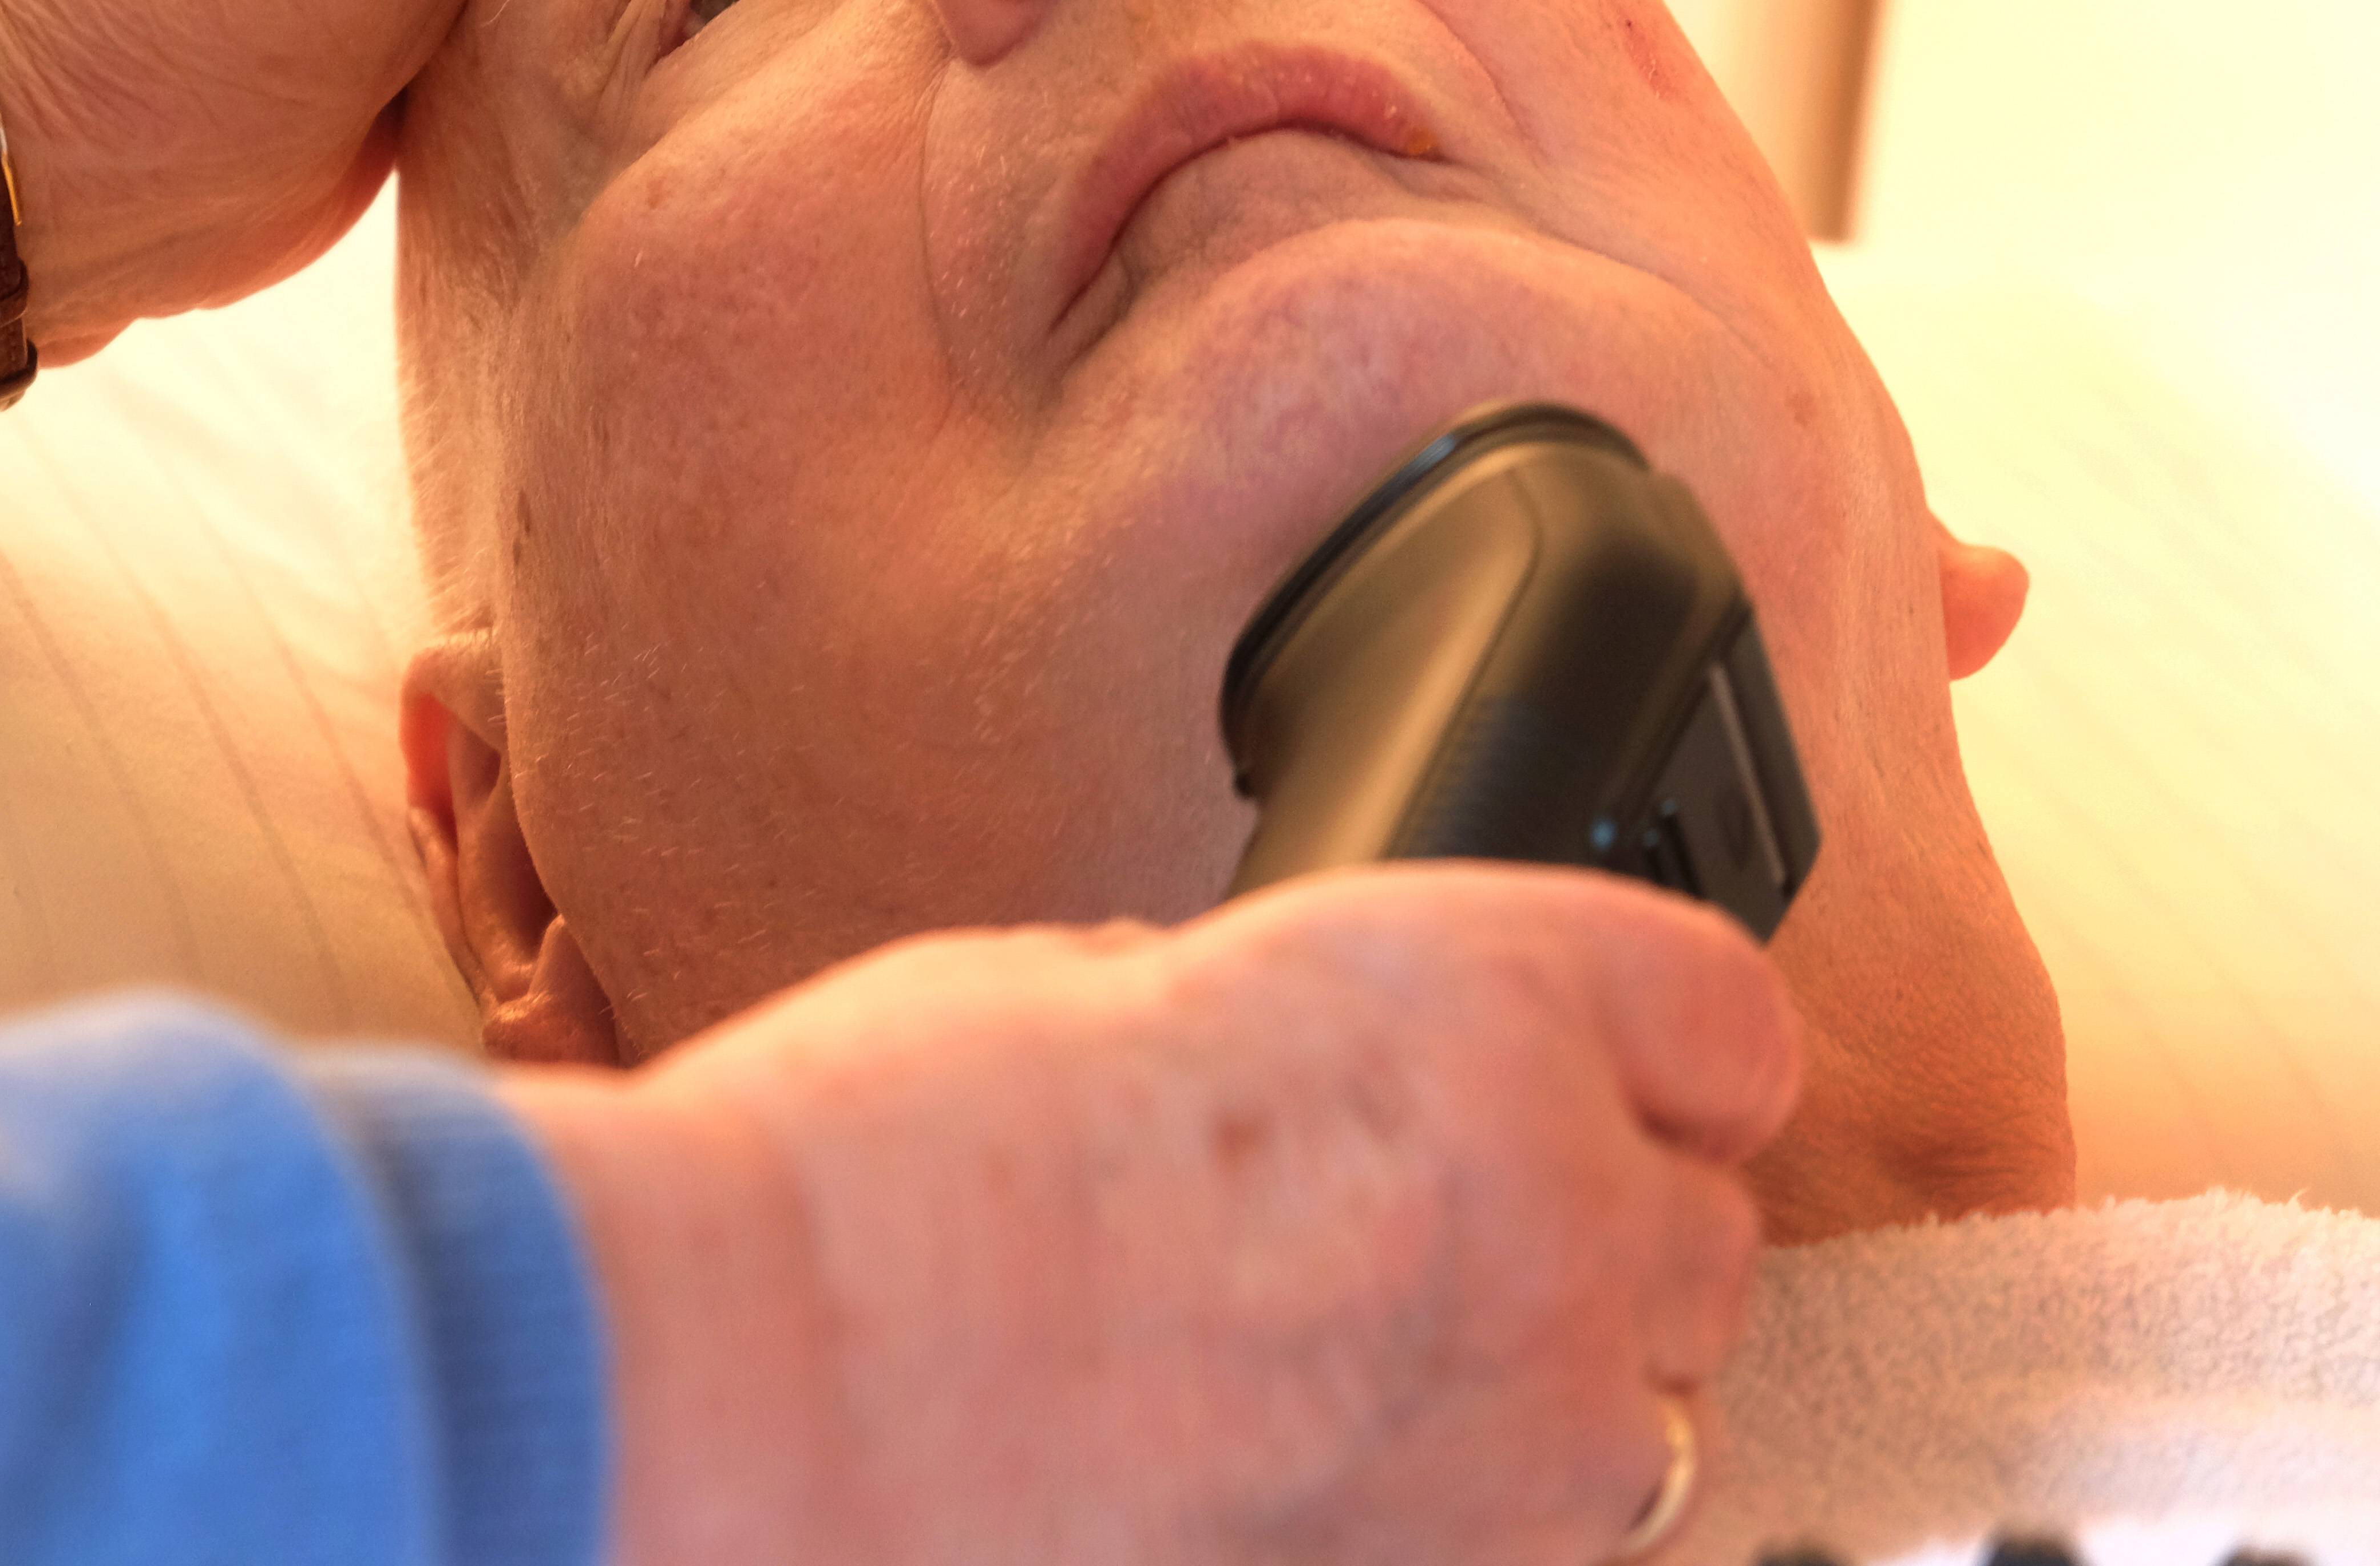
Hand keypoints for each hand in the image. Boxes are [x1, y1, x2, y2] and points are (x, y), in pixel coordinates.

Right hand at [507, 866, 1798, 1565]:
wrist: (775, 1375)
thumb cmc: (892, 1163)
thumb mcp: (1095, 988)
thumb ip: (1261, 1024)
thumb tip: (1292, 1071)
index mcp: (1475, 1008)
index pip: (1722, 1021)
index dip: (1648, 1039)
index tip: (1596, 1058)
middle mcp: (1545, 1225)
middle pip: (1706, 1240)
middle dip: (1593, 1222)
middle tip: (1429, 1214)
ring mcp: (1508, 1454)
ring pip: (1649, 1427)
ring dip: (1548, 1392)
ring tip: (1371, 1366)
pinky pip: (1536, 1556)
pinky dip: (1459, 1518)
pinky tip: (1315, 1471)